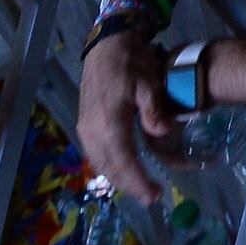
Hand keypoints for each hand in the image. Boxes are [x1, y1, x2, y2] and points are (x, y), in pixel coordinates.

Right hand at [78, 32, 177, 204]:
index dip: (139, 182)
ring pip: (101, 164)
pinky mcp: (84, 125)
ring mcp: (85, 129)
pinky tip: (124, 169)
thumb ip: (153, 110)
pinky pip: (95, 155)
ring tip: (140, 187)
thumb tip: (162, 132)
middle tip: (152, 197)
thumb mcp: (148, 82)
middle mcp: (92, 131)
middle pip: (111, 169)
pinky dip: (110, 167)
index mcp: (109, 123)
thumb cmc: (130, 63)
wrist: (106, 47)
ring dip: (119, 178)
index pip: (124, 163)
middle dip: (131, 186)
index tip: (155, 196)